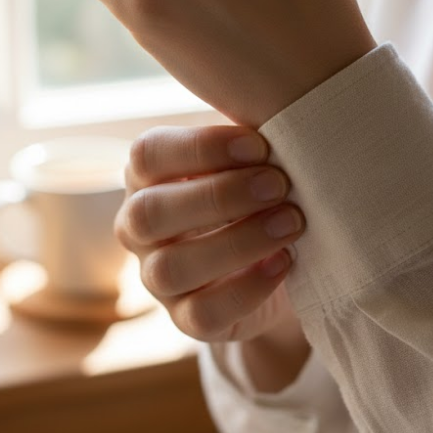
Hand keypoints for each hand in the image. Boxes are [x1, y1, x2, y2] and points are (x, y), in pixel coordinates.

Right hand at [114, 124, 305, 343]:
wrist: (284, 254)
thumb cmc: (263, 188)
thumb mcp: (252, 157)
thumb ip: (251, 138)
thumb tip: (284, 113)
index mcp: (148, 174)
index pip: (148, 155)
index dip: (200, 148)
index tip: (259, 144)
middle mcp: (140, 226)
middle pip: (150, 213)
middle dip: (219, 196)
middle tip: (279, 184)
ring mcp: (157, 277)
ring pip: (171, 269)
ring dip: (236, 243)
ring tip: (292, 222)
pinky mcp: (186, 319)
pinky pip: (201, 315)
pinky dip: (247, 288)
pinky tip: (285, 262)